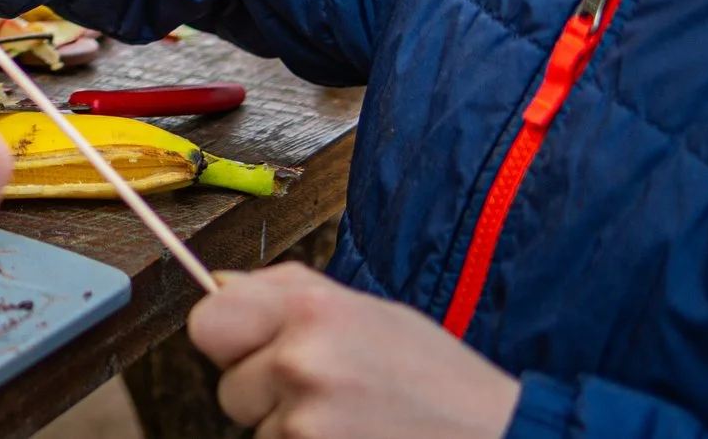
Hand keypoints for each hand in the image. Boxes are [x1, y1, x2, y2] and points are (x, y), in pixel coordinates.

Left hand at [188, 264, 520, 437]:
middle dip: (263, 393)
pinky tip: (357, 438)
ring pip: (257, 431)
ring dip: (291, 429)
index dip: (229, 338)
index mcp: (311, 311)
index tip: (251, 346)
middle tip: (326, 392)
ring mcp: (307, 422)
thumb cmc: (438, 378)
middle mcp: (302, 363)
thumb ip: (287, 291)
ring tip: (354, 419)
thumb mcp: (371, 312)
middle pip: (228, 387)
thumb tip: (218, 284)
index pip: (208, 323)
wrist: (499, 438)